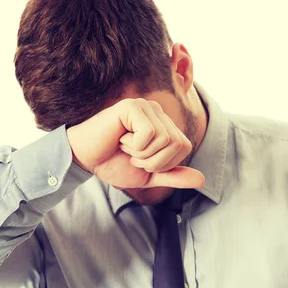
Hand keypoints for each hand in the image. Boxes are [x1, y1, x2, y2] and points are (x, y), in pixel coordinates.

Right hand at [66, 97, 204, 189]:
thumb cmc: (114, 164)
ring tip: (124, 146)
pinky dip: (134, 145)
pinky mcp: (132, 106)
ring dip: (142, 153)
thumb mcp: (148, 175)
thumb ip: (173, 175)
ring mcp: (145, 107)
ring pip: (165, 139)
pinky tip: (119, 138)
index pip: (184, 147)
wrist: (85, 160)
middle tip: (132, 155)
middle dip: (154, 161)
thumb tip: (201, 180)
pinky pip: (149, 133)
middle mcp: (157, 112)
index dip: (164, 163)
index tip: (141, 160)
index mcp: (163, 125)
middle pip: (177, 144)